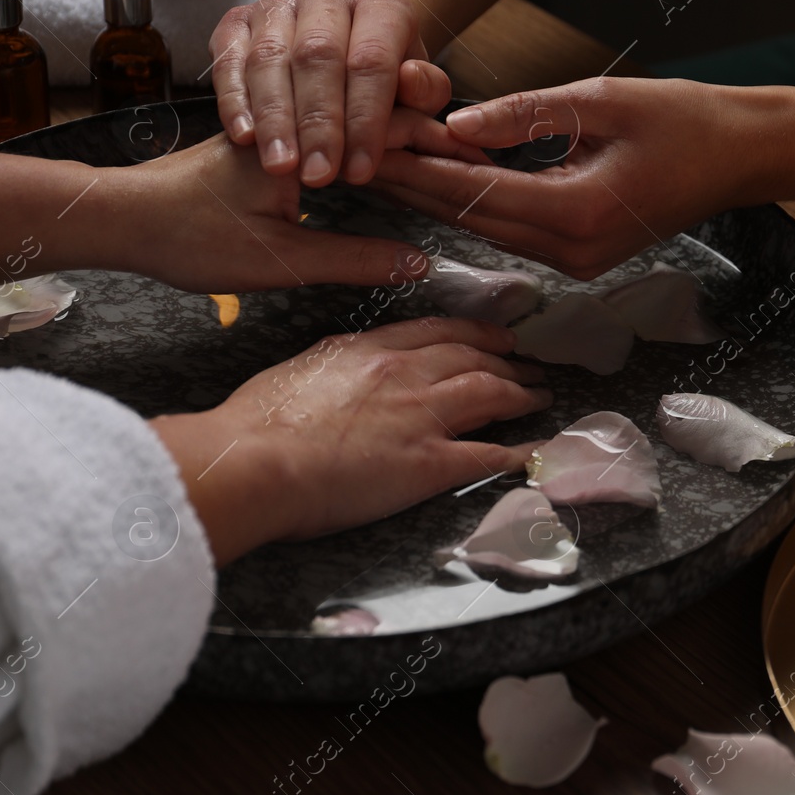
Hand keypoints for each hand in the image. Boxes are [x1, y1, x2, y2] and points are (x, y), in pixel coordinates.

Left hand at [110, 108, 471, 292]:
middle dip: (428, 131)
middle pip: (380, 111)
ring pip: (355, 113)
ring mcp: (283, 122)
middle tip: (472, 156)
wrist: (119, 218)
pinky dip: (365, 137)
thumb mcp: (281, 259)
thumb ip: (354, 258)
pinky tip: (386, 158)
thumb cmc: (189, 236)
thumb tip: (417, 262)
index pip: (390, 126)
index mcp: (304, 136)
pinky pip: (331, 125)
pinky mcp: (272, 138)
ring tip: (444, 153)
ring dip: (400, 129)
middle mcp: (296, 116)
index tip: (477, 161)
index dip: (439, 143)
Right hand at [150, 316, 551, 565]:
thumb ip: (335, 363)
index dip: (476, 332)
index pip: (438, 331)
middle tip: (530, 364)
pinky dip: (520, 452)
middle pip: (473, 356)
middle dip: (508, 359)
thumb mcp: (300, 370)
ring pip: (490, 393)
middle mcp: (405, 374)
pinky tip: (537, 451)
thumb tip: (347, 367)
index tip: (496, 336)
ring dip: (522, 393)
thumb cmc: (257, 423)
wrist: (254, 462)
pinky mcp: (429, 464)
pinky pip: (488, 455)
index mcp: (370, 349)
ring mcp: (422, 417)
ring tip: (541, 395)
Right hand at [209, 0, 451, 186]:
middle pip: (317, 56)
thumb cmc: (386, 78)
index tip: (360, 171)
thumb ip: (424, 90)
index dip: (365, 119)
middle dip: (318, 123)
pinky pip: (229, 60)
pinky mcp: (238, 21)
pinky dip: (235, 100)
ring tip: (281, 166)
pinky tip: (244, 138)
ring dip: (274, 118)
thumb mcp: (418, 88)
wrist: (348, 44)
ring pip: (270, 58)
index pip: (372, 60)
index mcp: (381, 2)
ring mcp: (278, 3)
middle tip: (318, 175)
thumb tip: (411, 81)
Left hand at [373, 77, 770, 278]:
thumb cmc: (684, 120)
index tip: (370, 140)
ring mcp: (577, 259)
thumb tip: (456, 123)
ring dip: (436, 195)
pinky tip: (437, 175)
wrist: (740, 157)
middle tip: (352, 155)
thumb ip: (526, 113)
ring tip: (380, 162)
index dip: (419, 168)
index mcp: (579, 212)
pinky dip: (474, 201)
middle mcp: (573, 250)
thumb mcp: (603, 100)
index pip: (475, 193)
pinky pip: (512, 228)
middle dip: (411, 186)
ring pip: (485, 227)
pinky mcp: (580, 254)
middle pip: (469, 218)